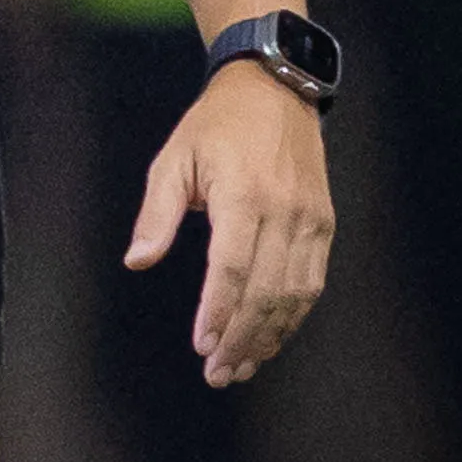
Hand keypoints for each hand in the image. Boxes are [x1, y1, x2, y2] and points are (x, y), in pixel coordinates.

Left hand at [127, 60, 333, 386]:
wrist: (275, 89)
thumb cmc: (215, 125)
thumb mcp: (173, 158)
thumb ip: (157, 213)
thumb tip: (138, 260)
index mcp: (243, 193)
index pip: (232, 267)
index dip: (217, 310)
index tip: (201, 345)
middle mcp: (283, 210)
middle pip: (265, 290)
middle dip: (241, 338)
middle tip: (219, 373)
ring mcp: (310, 219)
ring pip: (295, 294)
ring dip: (268, 336)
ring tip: (242, 366)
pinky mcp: (324, 224)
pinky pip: (312, 281)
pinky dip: (293, 316)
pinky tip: (271, 337)